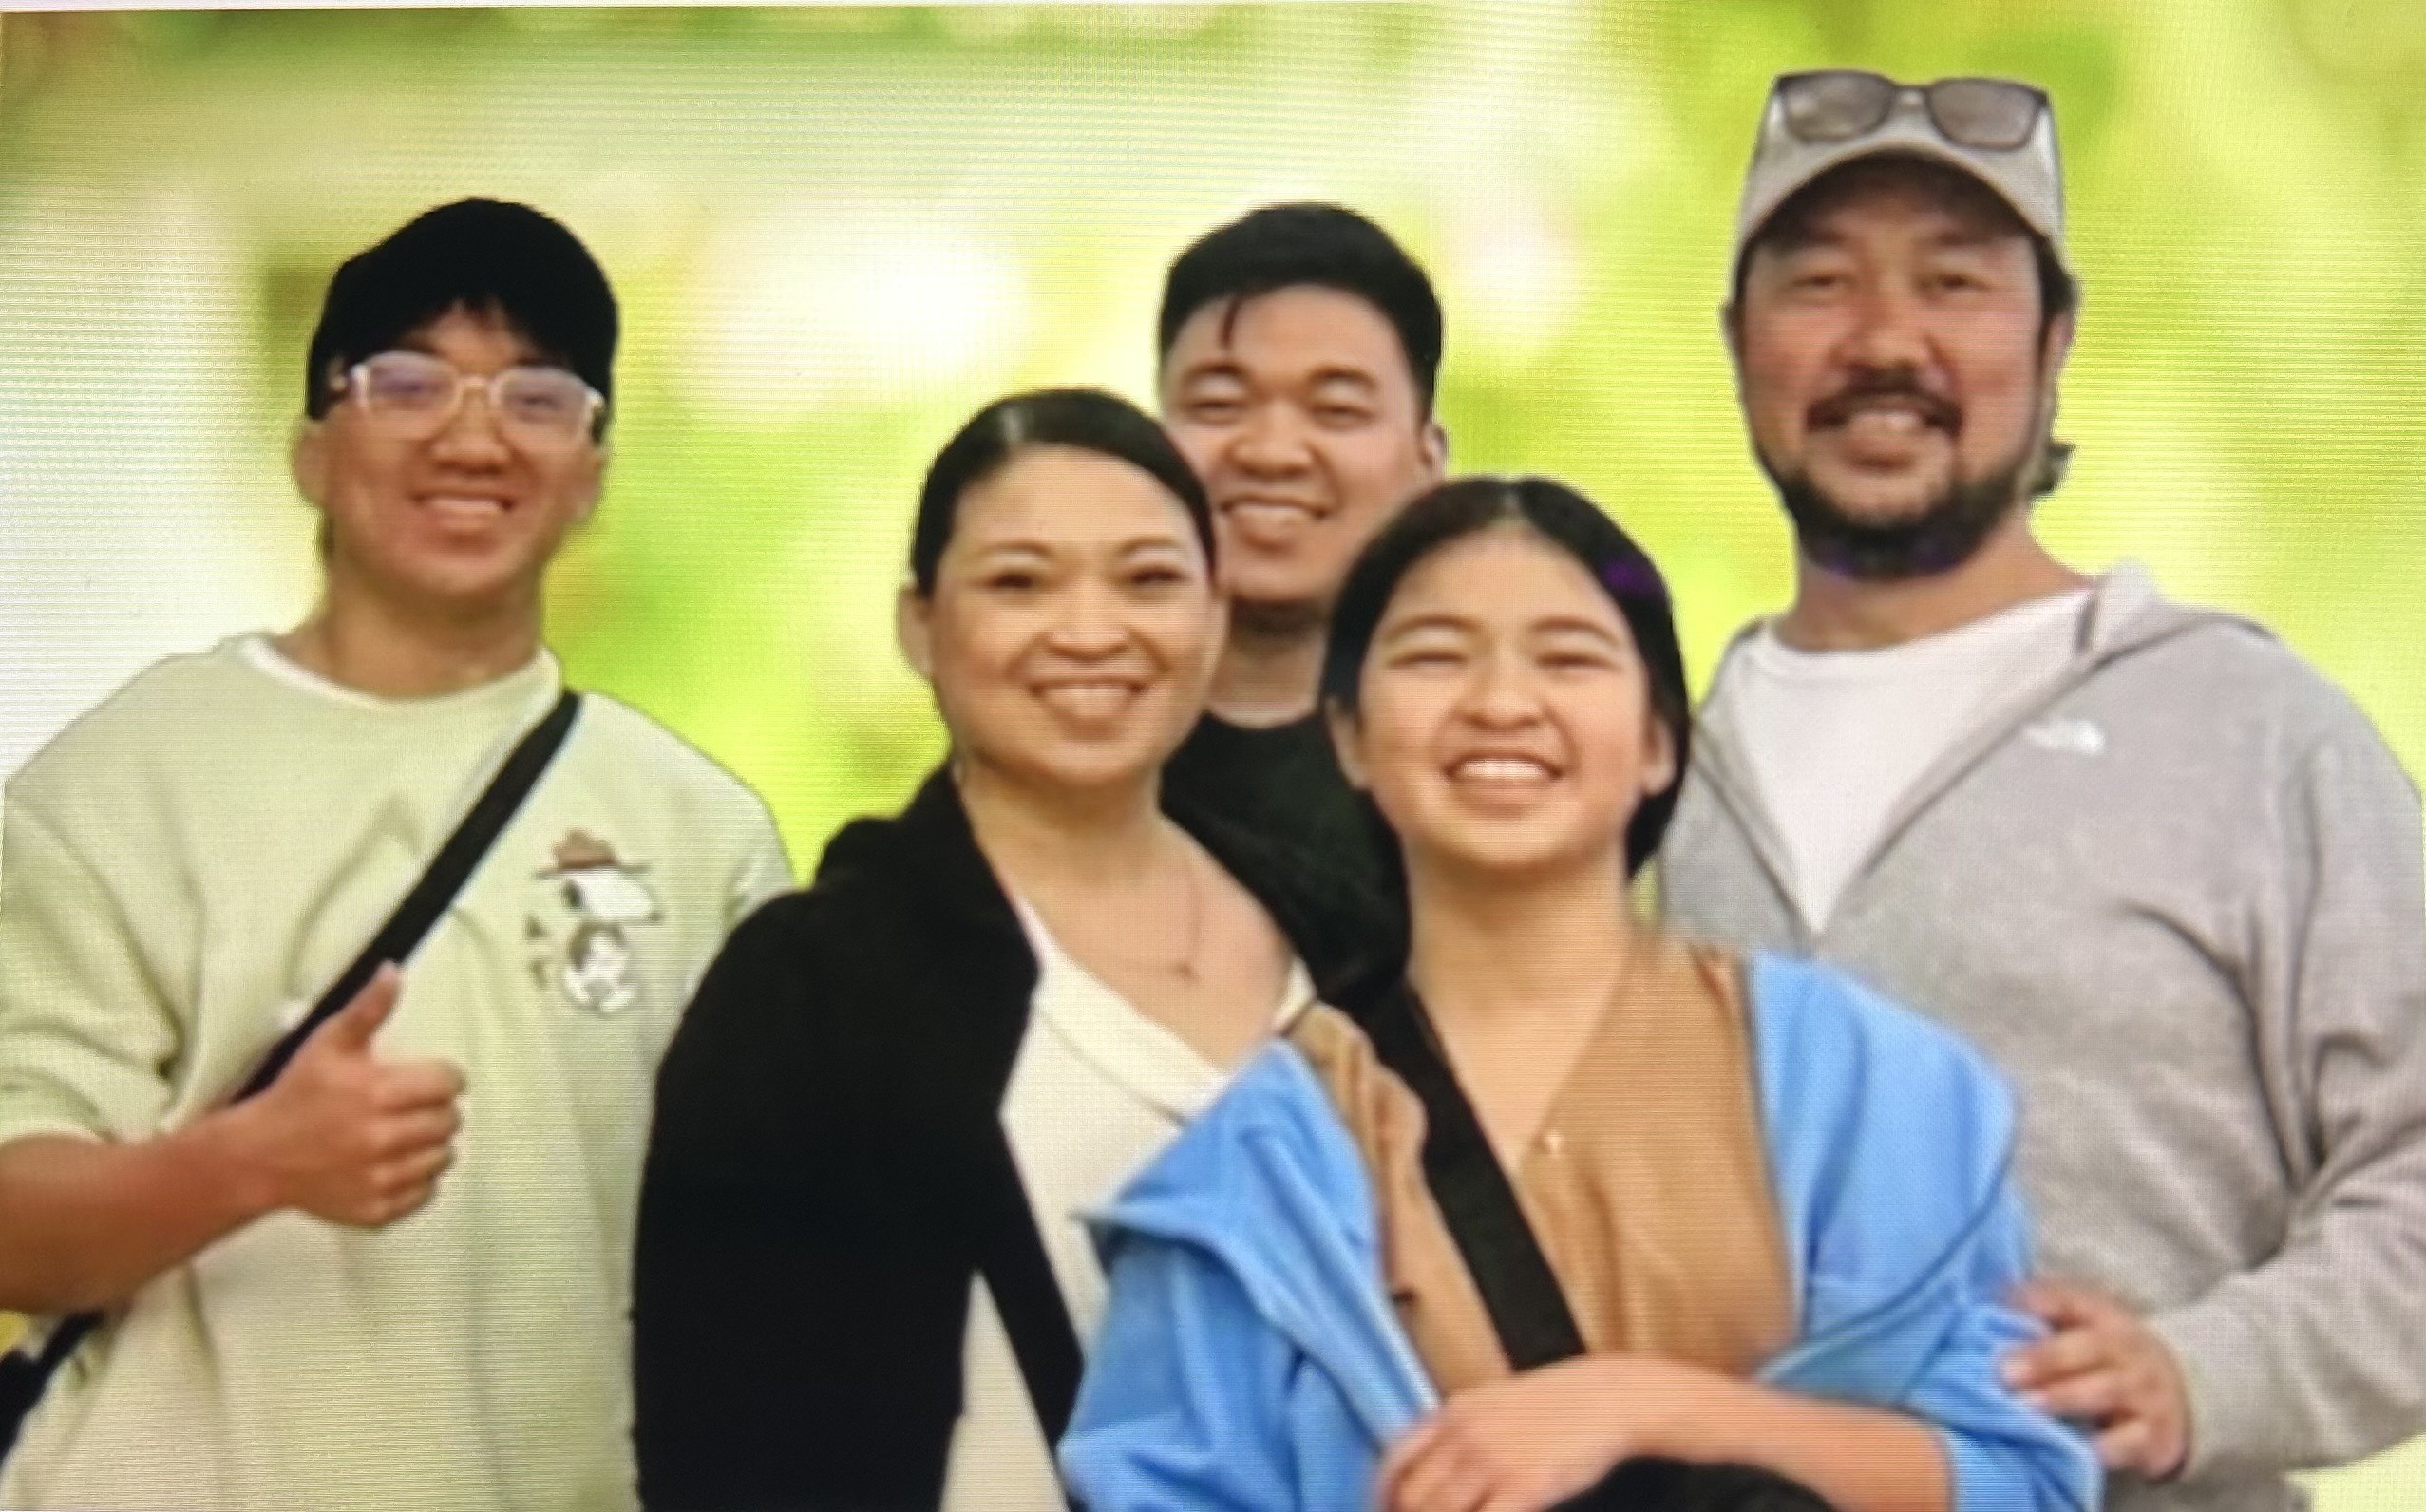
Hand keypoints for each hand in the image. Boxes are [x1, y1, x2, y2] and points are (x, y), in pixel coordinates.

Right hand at [222, 966, 466, 1228]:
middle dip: (436, 1110)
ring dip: (431, 1145)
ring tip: (402, 1135)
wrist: (256, 1157)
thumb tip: (394, 970)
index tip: (425, 1080)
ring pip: (443, 1158)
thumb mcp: (327, 1043)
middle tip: (411, 1108)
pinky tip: (392, 1165)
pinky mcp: (376, 1209)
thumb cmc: (296, 1094)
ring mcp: (380, 1178)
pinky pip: (425, 1194)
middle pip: (451, 1121)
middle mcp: (383, 1138)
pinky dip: (417, 1180)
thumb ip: (367, 1008)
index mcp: (378, 1093)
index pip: (450, 1083)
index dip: (442, 1078)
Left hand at [1376, 1356, 1714, 1511]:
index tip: (1386, 1508)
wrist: (1610, 1397)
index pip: (1395, 1459)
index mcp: (1453, 1412)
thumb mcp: (1495, 1403)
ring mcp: (1494, 1460)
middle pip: (1414, 1495)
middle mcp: (1465, 1434)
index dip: (1383, 1493)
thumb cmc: (1558, 1404)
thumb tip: (1433, 1466)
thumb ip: (1461, 1430)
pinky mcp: (1526, 1486)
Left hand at [2007, 1281, 2189, 1478]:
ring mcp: (2145, 1391)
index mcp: (2105, 1317)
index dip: (2041, 1300)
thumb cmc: (2104, 1358)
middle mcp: (2128, 1350)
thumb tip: (1985, 1304)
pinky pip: (2131, 1440)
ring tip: (2026, 1406)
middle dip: (2045, 1358)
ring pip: (2106, 1390)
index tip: (2005, 1305)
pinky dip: (2108, 1446)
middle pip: (2088, 1347)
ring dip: (2064, 1397)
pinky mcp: (2154, 1434)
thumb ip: (2042, 1316)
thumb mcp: (2082, 1328)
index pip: (2072, 1300)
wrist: (2175, 1394)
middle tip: (2004, 1371)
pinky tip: (2082, 1449)